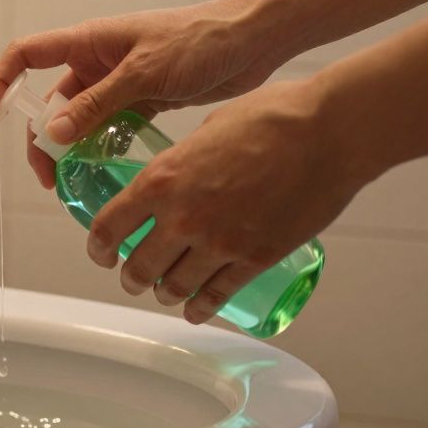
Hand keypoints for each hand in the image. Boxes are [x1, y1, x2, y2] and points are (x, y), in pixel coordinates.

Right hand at [0, 0, 290, 187]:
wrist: (254, 38)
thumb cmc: (200, 39)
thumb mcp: (144, 73)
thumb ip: (97, 105)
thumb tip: (51, 135)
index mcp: (89, 42)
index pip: (24, 57)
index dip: (1, 85)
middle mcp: (97, 61)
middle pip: (51, 102)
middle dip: (43, 140)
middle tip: (50, 179)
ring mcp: (120, 82)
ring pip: (81, 120)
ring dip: (74, 150)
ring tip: (77, 184)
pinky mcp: (145, 100)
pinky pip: (111, 129)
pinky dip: (104, 150)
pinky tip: (108, 174)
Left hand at [86, 79, 374, 323]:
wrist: (328, 132)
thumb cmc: (272, 117)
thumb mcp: (205, 130)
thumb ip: (183, 162)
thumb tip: (175, 176)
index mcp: (162, 179)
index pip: (108, 227)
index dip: (99, 249)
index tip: (101, 254)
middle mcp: (183, 217)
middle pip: (138, 267)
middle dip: (131, 277)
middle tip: (133, 278)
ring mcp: (219, 243)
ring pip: (174, 288)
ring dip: (163, 294)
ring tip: (164, 293)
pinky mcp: (255, 259)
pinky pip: (218, 295)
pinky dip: (201, 308)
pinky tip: (196, 309)